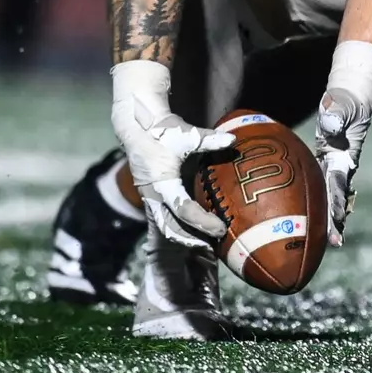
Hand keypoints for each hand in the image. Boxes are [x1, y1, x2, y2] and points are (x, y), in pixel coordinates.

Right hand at [111, 87, 234, 248]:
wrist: (139, 128)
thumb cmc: (162, 132)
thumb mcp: (186, 135)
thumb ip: (209, 140)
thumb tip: (232, 139)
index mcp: (161, 183)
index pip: (183, 210)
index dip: (203, 221)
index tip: (221, 227)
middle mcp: (154, 196)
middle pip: (171, 228)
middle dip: (193, 238)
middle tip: (215, 242)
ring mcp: (152, 199)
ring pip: (166, 227)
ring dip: (186, 237)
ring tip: (208, 244)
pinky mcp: (154, 198)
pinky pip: (165, 220)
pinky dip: (179, 229)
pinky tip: (197, 234)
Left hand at [315, 86, 371, 246]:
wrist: (351, 98)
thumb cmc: (346, 101)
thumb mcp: (343, 104)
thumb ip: (337, 113)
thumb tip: (330, 125)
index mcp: (346, 157)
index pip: (340, 183)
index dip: (337, 203)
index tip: (336, 222)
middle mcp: (341, 166)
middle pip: (335, 198)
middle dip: (334, 221)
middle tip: (333, 244)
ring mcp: (332, 167)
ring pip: (327, 197)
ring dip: (324, 218)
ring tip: (321, 243)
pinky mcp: (324, 164)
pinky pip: (317, 187)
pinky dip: (312, 203)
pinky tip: (301, 219)